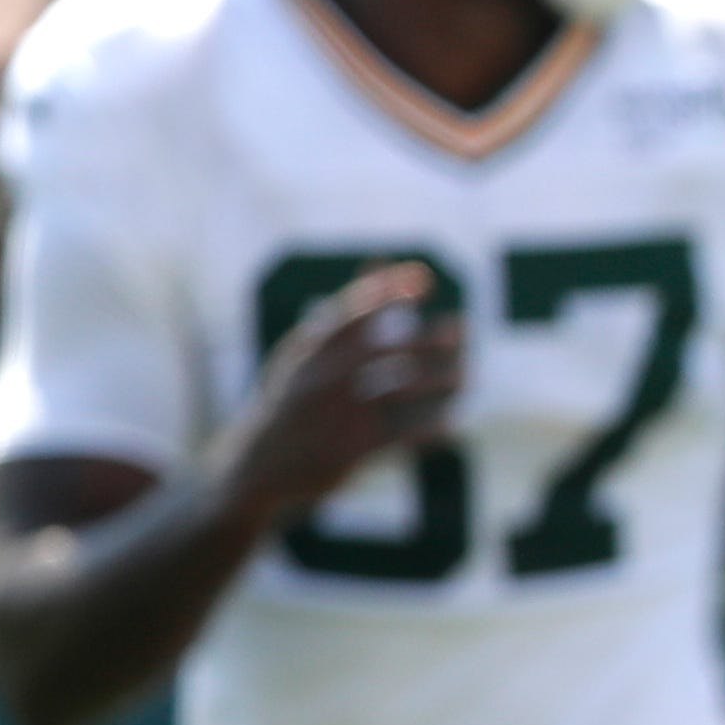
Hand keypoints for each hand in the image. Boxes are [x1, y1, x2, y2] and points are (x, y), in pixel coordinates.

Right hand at [218, 262, 466, 521]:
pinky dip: (429, 430)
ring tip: (467, 378)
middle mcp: (321, 378)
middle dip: (426, 340)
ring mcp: (335, 414)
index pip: (349, 313)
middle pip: (381, 351)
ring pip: (398, 392)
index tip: (423, 278)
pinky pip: (400, 435)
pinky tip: (453, 427)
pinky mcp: (349, 450)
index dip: (386, 291)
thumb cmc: (294, 398)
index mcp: (308, 351)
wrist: (257, 464)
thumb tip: (381, 259)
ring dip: (438, 383)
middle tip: (463, 327)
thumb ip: (349, 309)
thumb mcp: (308, 352)